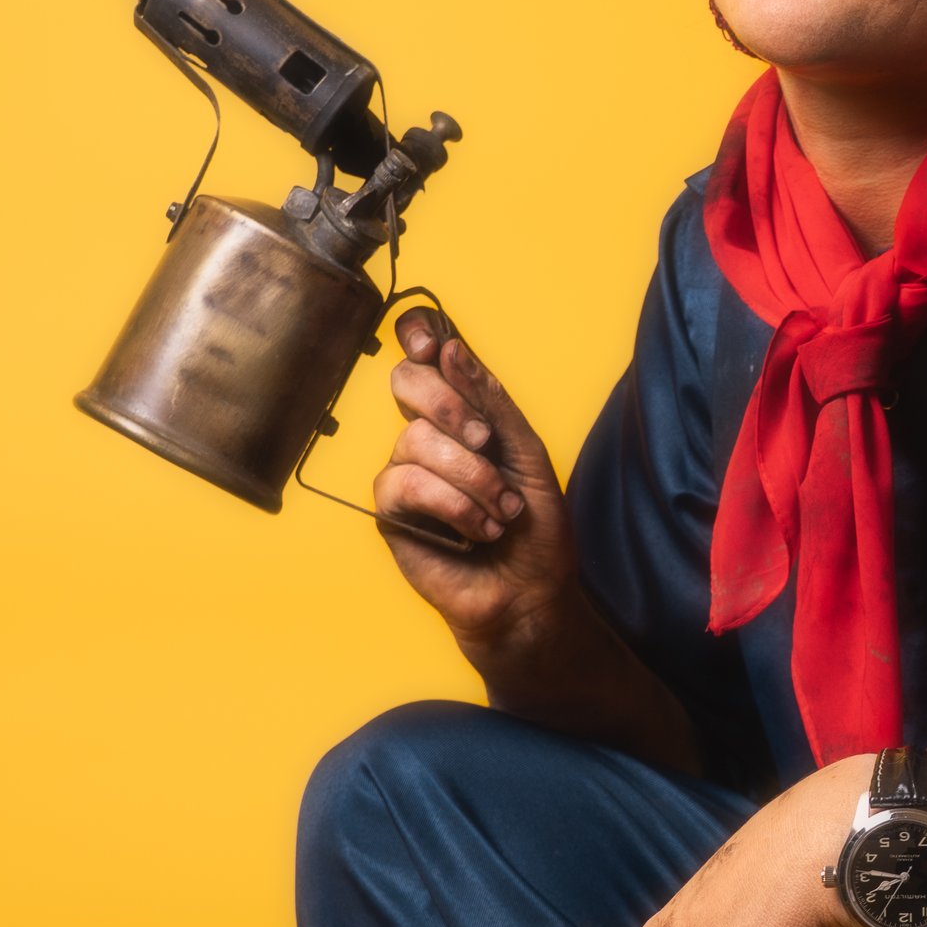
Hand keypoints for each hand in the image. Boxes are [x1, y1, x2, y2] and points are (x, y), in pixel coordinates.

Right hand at [374, 316, 572, 650]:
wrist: (531, 592)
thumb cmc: (534, 528)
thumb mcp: (526, 452)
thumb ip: (491, 400)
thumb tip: (451, 348)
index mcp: (462, 414)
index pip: (425, 357)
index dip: (418, 334)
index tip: (432, 345)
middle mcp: (428, 436)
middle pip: (406, 381)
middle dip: (451, 405)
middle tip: (486, 441)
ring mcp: (405, 472)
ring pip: (414, 439)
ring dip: (471, 476)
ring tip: (502, 511)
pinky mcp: (392, 512)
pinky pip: (404, 483)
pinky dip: (452, 504)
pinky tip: (478, 529)